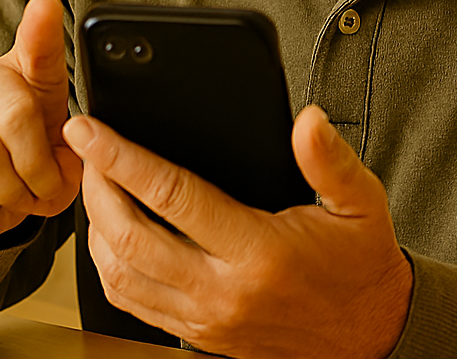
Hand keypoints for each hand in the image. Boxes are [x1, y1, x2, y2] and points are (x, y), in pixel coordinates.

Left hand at [64, 105, 412, 358]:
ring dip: (94, 229)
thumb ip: (330, 160)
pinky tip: (110, 234)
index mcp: (259, 251)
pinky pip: (132, 305)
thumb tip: (307, 120)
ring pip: (119, 277)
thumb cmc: (361, 265)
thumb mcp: (362, 203)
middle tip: (82, 148)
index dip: (121, 157)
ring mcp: (206, 320)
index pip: (171, 195)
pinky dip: (108, 268)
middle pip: (128, 237)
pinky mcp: (199, 337)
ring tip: (92, 184)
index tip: (89, 129)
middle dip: (94, 187)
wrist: (374, 336)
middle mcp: (223, 291)